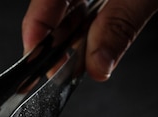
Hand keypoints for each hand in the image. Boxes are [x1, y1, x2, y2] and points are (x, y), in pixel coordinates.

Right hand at [22, 0, 157, 80]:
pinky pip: (98, 6)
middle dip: (58, 37)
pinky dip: (98, 24)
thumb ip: (121, 25)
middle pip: (58, 4)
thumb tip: (96, 64)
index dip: (36, 30)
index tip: (36, 60)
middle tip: (60, 68)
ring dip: (78, 35)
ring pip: (77, 7)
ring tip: (80, 58)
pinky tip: (99, 40)